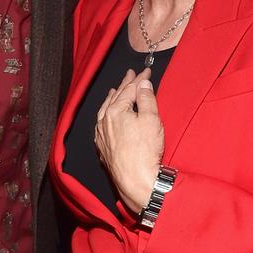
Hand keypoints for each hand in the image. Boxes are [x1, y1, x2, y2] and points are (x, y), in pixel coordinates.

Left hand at [95, 68, 164, 213]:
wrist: (136, 180)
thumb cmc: (144, 151)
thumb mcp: (151, 119)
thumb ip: (146, 99)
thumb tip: (143, 84)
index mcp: (115, 111)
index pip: (129, 90)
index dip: (139, 79)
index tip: (146, 72)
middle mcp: (104, 121)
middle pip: (115, 98)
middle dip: (124, 85)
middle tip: (130, 75)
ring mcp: (101, 136)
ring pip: (104, 111)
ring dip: (112, 99)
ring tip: (114, 91)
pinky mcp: (103, 149)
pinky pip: (101, 126)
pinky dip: (106, 116)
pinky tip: (107, 117)